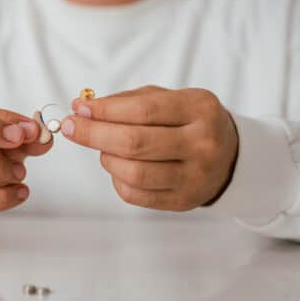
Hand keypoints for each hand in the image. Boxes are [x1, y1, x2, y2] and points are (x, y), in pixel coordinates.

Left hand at [62, 86, 238, 210]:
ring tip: (103, 148)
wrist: (229, 157)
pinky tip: (118, 166)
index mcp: (200, 109)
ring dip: (106, 157)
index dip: (106, 110)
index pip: (144, 110)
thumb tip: (83, 107)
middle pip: (135, 143)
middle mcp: (202, 144)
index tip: (80, 108)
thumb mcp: (169, 99)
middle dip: (94, 134)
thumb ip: (127, 101)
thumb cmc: (189, 122)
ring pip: (134, 172)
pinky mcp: (183, 201)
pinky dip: (117, 179)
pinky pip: (136, 195)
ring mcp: (195, 176)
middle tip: (70, 127)